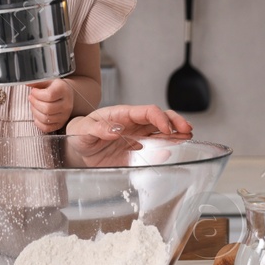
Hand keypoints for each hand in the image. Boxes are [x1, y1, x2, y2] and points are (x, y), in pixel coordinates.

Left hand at [27, 78, 74, 132]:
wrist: (66, 95)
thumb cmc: (55, 87)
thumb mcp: (48, 80)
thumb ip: (37, 82)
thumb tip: (27, 83)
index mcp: (63, 90)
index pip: (49, 95)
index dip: (37, 94)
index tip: (33, 91)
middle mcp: (66, 104)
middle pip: (47, 108)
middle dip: (34, 103)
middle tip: (31, 98)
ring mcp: (64, 116)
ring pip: (45, 118)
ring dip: (35, 112)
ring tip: (34, 105)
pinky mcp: (60, 124)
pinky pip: (46, 128)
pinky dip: (38, 122)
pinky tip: (37, 115)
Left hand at [67, 105, 193, 142]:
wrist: (77, 148)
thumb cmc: (79, 132)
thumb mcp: (82, 129)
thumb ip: (98, 128)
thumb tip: (116, 129)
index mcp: (123, 115)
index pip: (147, 111)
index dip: (159, 117)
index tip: (167, 128)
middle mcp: (134, 124)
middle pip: (160, 118)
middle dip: (175, 122)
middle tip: (187, 130)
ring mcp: (137, 138)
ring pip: (162, 133)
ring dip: (175, 135)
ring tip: (187, 139)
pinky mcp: (137, 152)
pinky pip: (154, 151)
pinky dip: (165, 151)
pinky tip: (171, 153)